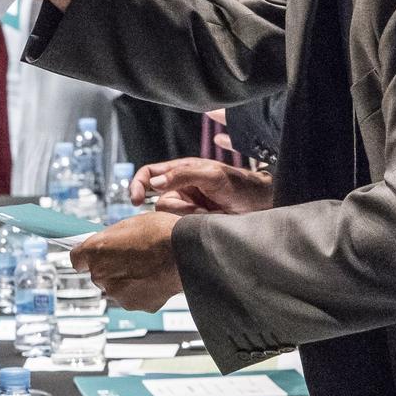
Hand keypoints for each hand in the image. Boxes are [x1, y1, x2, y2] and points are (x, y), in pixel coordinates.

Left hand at [71, 211, 182, 311]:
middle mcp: (101, 274)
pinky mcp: (133, 304)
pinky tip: (153, 278)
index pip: (76, 259)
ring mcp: (116, 292)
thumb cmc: (161, 234)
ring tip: (146, 267)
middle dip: (110, 267)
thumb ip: (112, 238)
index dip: (87, 257)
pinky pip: (132, 297)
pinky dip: (140, 291)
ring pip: (115, 287)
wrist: (185, 253)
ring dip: (126, 280)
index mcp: (96, 251)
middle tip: (130, 257)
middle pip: (98, 274)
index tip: (93, 256)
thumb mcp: (130, 224)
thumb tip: (108, 242)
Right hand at [131, 158, 273, 216]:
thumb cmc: (238, 184)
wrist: (259, 205)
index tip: (136, 200)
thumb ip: (182, 175)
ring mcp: (187, 204)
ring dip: (188, 216)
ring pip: (170, 215)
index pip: (149, 174)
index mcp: (181, 170)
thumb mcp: (211, 175)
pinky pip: (180, 225)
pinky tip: (209, 219)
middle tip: (196, 210)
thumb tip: (155, 182)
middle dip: (177, 207)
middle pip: (159, 200)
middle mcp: (180, 186)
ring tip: (209, 213)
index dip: (138, 184)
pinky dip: (192, 224)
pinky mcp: (193, 221)